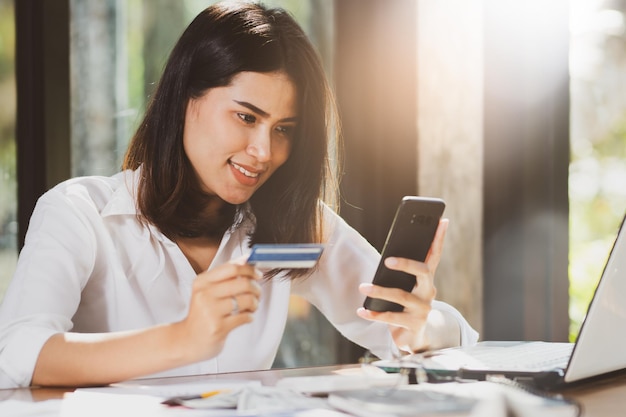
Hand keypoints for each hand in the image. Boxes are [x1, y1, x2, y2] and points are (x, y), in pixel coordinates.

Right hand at [175, 260, 262, 361]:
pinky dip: (250, 316)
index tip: (257, 274)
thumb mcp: (207, 290)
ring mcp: (211, 311)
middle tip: (257, 294)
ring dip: (255, 304)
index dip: (249, 269)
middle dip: (256, 288)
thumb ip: (226, 274)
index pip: (232, 268)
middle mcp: (204, 294)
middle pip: (243, 283)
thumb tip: (246, 258)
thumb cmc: (202, 314)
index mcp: (202, 281)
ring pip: (247, 300)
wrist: (187, 341)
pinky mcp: (218, 327)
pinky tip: (245, 317)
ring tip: (251, 307)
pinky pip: (245, 317)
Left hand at [357, 218, 448, 352]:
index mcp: (426, 280)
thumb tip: (386, 258)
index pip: (435, 255)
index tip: (442, 220)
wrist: (416, 338)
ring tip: (362, 287)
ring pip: (402, 296)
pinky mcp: (414, 325)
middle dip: (406, 264)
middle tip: (387, 260)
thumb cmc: (405, 307)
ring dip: (380, 291)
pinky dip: (375, 314)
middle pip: (424, 272)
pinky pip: (392, 318)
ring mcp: (423, 310)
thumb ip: (400, 274)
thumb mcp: (405, 288)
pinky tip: (362, 310)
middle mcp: (428, 292)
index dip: (439, 238)